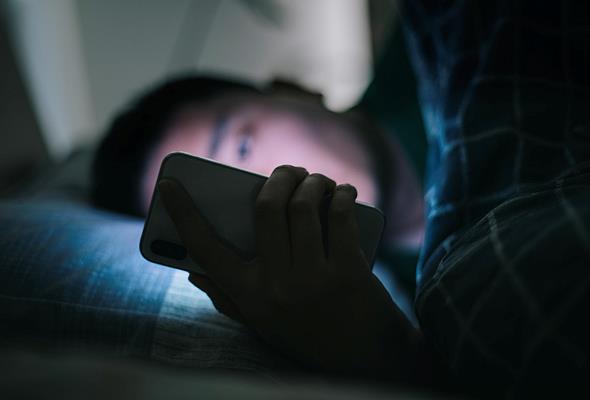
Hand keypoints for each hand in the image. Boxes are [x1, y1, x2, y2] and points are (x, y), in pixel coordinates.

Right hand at [158, 165, 420, 378]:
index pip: (205, 248)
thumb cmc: (305, 334)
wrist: (362, 361)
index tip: (167, 185)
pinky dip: (343, 195)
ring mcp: (314, 280)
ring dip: (313, 182)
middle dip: (279, 177)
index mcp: (248, 295)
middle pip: (267, 207)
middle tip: (287, 173)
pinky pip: (340, 218)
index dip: (182, 213)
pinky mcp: (350, 273)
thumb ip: (227, 295)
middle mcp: (277, 286)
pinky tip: (343, 193)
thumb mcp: (260, 321)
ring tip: (317, 182)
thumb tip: (191, 270)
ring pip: (304, 207)